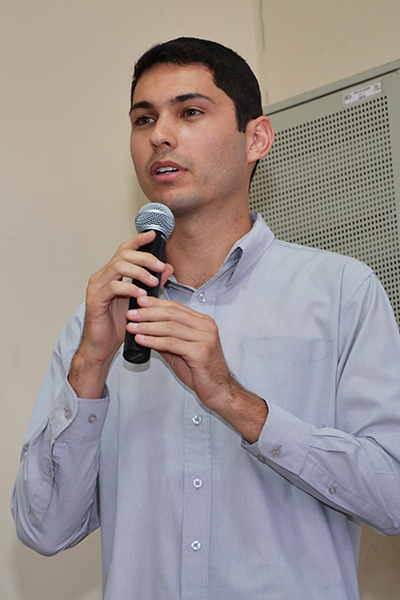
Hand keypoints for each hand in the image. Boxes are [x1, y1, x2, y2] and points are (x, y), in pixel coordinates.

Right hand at [69, 231, 172, 397]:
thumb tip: (167, 268)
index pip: (124, 250)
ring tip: (153, 282)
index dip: (138, 240)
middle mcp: (101, 277)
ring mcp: (96, 287)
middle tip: (160, 266)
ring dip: (139, 271)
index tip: (153, 235)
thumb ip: (152, 284)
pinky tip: (141, 295)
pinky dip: (129, 288)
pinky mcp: (95, 301)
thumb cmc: (119, 325)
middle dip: (145, 258)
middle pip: (123, 254)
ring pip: (117, 266)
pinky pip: (113, 287)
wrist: (102, 347)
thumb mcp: (141, 302)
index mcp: (111, 274)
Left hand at [127, 295, 267, 441]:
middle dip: (149, 313)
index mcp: (203, 322)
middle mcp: (206, 326)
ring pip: (171, 327)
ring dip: (148, 326)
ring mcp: (205, 338)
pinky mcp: (201, 352)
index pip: (176, 307)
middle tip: (131, 314)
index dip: (156, 303)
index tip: (139, 301)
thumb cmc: (201, 371)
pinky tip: (142, 340)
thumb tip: (144, 329)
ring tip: (132, 327)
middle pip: (172, 314)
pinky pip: (172, 343)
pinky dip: (154, 341)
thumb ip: (166, 338)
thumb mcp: (180, 350)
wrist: (218, 390)